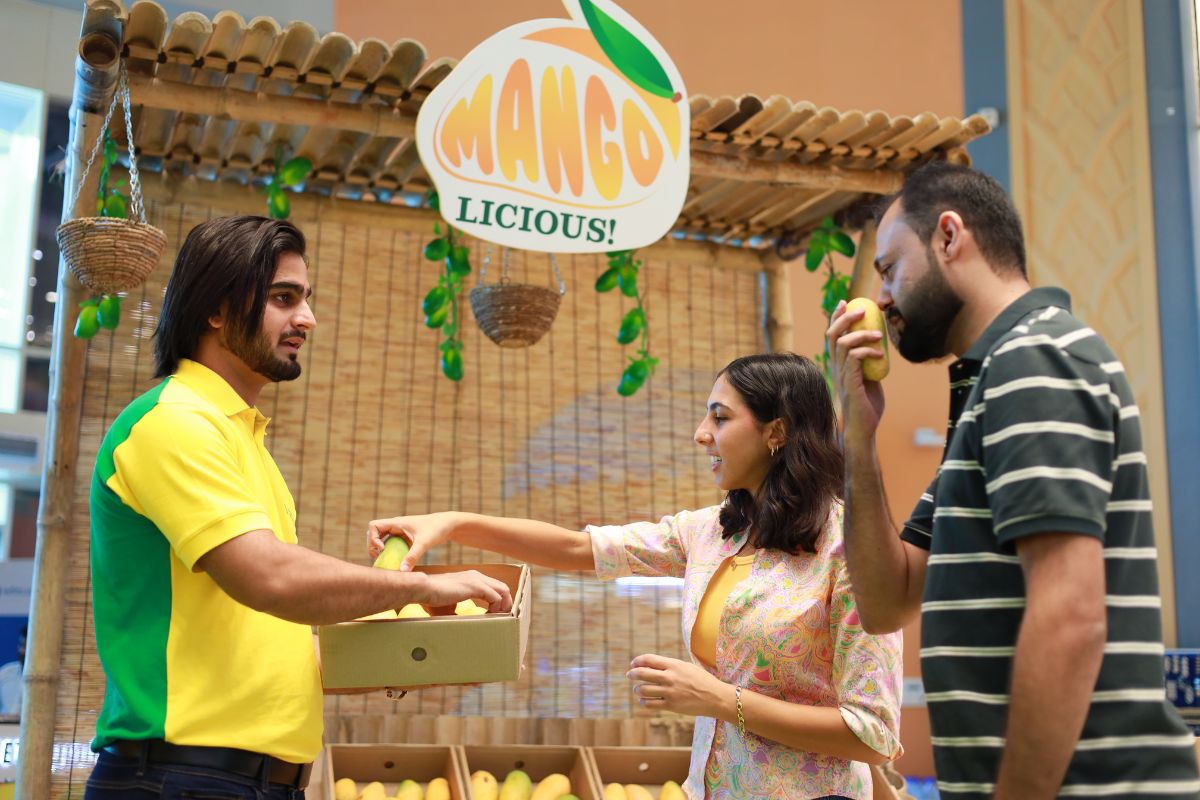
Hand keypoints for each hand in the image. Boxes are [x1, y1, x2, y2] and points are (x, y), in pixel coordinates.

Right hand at [367, 512, 459, 570]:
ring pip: (382, 541)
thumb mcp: (424, 543)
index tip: (383, 549)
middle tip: (380, 558)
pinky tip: (397, 563)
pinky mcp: (405, 539)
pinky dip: (391, 553)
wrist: (448, 525)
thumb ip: (413, 556)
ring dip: (381, 551)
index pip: (374, 526)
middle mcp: (396, 527)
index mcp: (397, 523)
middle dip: (373, 547)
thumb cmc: (436, 529)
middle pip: (374, 534)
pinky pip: (392, 546)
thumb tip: (402, 571)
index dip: (373, 538)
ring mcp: (400, 533)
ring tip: (386, 562)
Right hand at [420, 569, 512, 612]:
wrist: (423, 589)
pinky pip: (496, 597)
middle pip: (503, 587)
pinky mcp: (475, 586)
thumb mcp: (449, 606)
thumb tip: (460, 624)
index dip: (498, 601)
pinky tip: (490, 617)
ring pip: (503, 590)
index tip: (495, 615)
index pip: (494, 587)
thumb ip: (457, 612)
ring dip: (504, 605)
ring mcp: (477, 580)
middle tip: (502, 618)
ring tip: (499, 618)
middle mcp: (477, 576)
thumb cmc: (432, 598)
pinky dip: (497, 608)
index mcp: (471, 578)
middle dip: (506, 603)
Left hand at [626, 653, 726, 717]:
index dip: (638, 661)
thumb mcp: (686, 667)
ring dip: (638, 689)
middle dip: (632, 674)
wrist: (716, 697)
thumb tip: (651, 665)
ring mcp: (670, 692)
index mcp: (674, 665)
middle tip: (629, 675)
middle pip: (642, 673)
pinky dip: (644, 702)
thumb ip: (670, 666)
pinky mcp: (671, 705)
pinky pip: (650, 704)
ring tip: (638, 690)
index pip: (649, 659)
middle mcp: (670, 677)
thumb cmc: (702, 680)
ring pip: (644, 690)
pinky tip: (644, 701)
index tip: (633, 664)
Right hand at [826, 300, 885, 441]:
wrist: (863, 430)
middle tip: (862, 309)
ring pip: (843, 344)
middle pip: (832, 335)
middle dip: (844, 318)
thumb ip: (869, 365)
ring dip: (861, 334)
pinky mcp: (850, 384)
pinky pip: (855, 359)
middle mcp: (836, 368)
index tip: (845, 303)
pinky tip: (881, 354)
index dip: (836, 317)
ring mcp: (841, 376)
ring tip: (878, 334)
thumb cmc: (867, 407)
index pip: (832, 336)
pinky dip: (868, 352)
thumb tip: (879, 350)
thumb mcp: (870, 380)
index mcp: (838, 366)